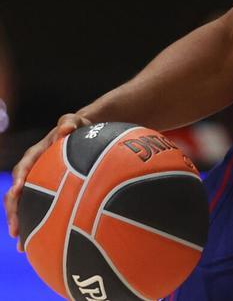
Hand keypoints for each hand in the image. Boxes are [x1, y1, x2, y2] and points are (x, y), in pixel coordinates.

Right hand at [6, 113, 91, 248]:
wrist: (82, 134)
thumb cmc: (78, 128)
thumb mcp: (74, 122)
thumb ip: (69, 123)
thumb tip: (65, 128)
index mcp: (35, 155)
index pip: (23, 167)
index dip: (19, 179)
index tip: (17, 191)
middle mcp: (32, 171)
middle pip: (17, 193)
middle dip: (14, 212)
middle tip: (15, 230)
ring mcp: (37, 183)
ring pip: (24, 205)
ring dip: (21, 223)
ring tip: (21, 245)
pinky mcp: (46, 192)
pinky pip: (38, 208)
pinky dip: (37, 223)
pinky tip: (40, 242)